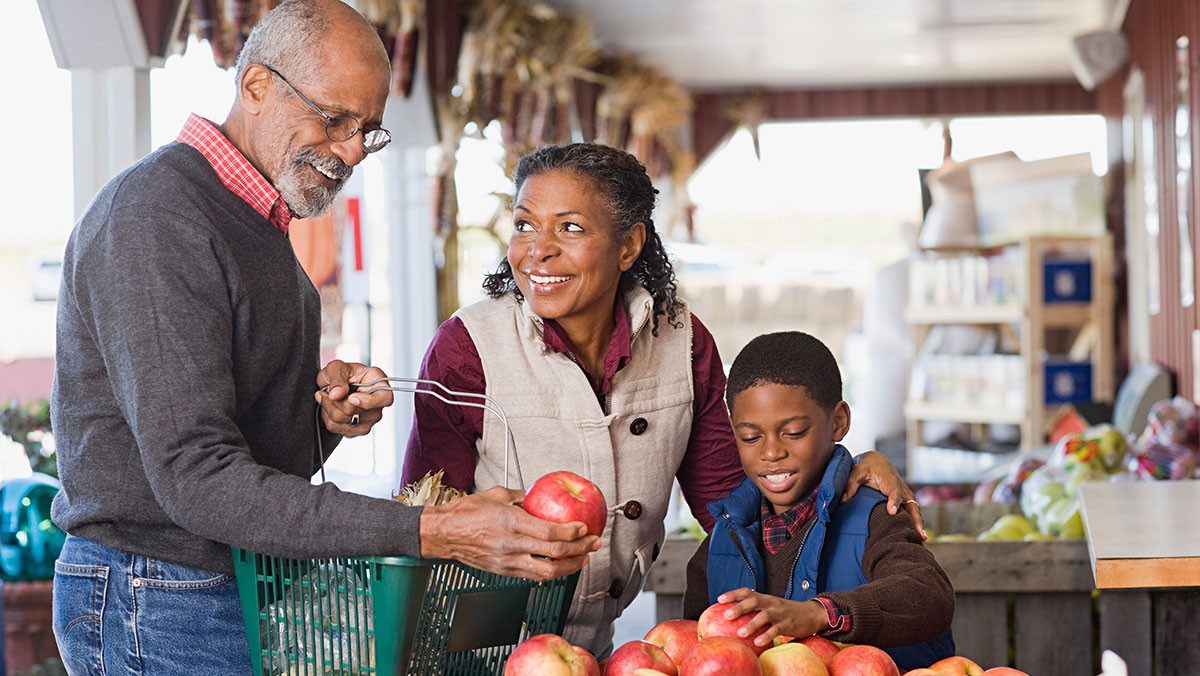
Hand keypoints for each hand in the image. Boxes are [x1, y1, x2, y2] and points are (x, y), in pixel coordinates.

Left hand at [314, 360, 393, 437]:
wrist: (332, 385)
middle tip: (326, 391)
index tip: (351, 398)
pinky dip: (327, 418)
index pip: (385, 398)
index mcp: (379, 384)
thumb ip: (337, 379)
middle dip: (337, 402)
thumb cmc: (341, 373)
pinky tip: (329, 407)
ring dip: (330, 411)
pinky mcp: (356, 429)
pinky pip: (338, 429)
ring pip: (347, 424)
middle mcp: (377, 404)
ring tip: (325, 398)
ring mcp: (369, 419)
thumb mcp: (336, 368)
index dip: (370, 402)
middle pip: (360, 412)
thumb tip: (336, 395)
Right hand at [418, 486, 600, 580]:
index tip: (585, 528)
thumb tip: (538, 495)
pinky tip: (561, 566)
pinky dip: (552, 572)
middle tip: (593, 543)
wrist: (443, 534)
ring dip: (570, 566)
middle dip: (580, 549)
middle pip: (555, 553)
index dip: (572, 532)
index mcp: (511, 522)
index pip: (550, 532)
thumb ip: (520, 496)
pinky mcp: (504, 571)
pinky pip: (534, 576)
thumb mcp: (496, 494)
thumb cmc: (465, 513)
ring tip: (583, 558)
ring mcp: (508, 561)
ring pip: (547, 571)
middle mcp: (511, 544)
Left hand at [716, 587, 829, 647]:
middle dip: (739, 607)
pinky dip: (767, 636)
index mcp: (765, 597)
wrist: (811, 614)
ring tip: (740, 633)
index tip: (719, 599)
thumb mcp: (771, 607)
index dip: (733, 594)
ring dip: (751, 624)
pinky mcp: (788, 624)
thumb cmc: (785, 612)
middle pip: (753, 601)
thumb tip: (733, 618)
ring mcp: (780, 613)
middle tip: (726, 615)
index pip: (747, 592)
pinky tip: (758, 642)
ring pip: (764, 616)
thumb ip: (756, 610)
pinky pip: (776, 630)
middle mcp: (771, 602)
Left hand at [841, 450, 924, 538]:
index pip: (894, 491)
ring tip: (921, 542)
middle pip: (911, 505)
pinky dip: (916, 526)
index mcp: (890, 480)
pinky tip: (919, 541)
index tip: (892, 512)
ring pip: (915, 512)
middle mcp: (902, 489)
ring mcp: (906, 496)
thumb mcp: (857, 471)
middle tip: (918, 534)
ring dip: (919, 526)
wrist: (878, 462)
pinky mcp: (906, 502)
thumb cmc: (867, 467)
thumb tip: (842, 500)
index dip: (894, 501)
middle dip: (915, 520)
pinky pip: (913, 514)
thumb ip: (851, 484)